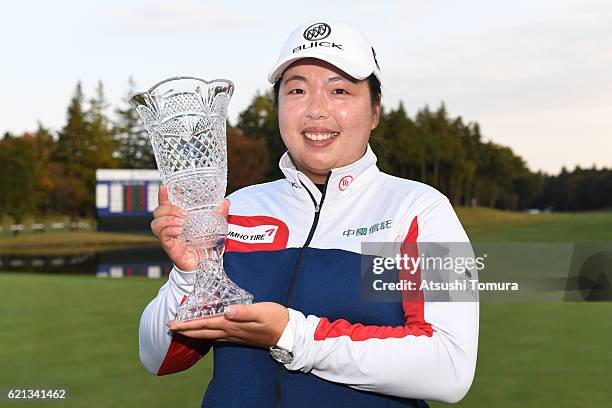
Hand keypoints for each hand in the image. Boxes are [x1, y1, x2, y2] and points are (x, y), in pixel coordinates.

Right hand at [151, 185, 229, 270]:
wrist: (206, 263)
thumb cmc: (206, 243)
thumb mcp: (215, 227)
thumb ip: (219, 214)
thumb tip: (225, 201)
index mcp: (178, 218)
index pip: (165, 204)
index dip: (163, 195)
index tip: (164, 187)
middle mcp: (169, 226)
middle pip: (157, 212)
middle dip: (168, 209)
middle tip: (183, 213)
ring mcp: (168, 236)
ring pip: (156, 223)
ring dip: (168, 220)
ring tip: (182, 223)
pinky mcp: (169, 246)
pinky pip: (162, 236)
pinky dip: (169, 231)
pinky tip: (179, 232)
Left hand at [167, 302, 288, 347]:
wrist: (288, 333)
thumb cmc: (276, 319)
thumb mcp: (261, 311)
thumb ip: (244, 311)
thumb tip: (227, 311)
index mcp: (232, 324)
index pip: (204, 323)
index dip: (188, 324)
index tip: (172, 323)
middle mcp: (230, 331)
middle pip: (203, 332)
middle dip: (185, 330)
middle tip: (170, 328)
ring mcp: (234, 336)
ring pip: (208, 335)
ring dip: (194, 333)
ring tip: (182, 330)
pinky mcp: (239, 336)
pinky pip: (217, 336)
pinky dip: (207, 334)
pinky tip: (205, 333)